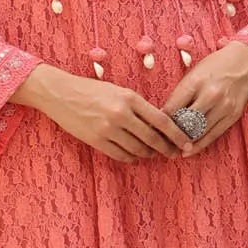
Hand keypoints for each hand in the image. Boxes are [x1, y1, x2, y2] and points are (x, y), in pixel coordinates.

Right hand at [12, 64, 191, 162]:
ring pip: (138, 149)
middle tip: (174, 154)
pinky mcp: (96, 140)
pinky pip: (121, 155)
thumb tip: (160, 126)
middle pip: (153, 138)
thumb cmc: (92, 90)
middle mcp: (120, 114)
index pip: (161, 120)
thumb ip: (138, 106)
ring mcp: (108, 129)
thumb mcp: (119, 91)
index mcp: (129, 98)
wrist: (61, 93)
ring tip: (153, 153)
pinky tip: (135, 155)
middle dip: (167, 149)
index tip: (186, 142)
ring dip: (148, 154)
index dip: (177, 134)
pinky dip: (132, 157)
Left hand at [161, 41, 247, 155]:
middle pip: (184, 123)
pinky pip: (213, 135)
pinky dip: (199, 145)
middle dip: (170, 135)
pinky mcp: (233, 116)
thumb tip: (163, 115)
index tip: (151, 129)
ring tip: (171, 150)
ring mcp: (224, 107)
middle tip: (158, 144)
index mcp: (196, 81)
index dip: (159, 122)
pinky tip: (188, 151)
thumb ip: (180, 94)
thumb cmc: (215, 65)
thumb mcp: (193, 73)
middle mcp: (211, 95)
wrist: (246, 61)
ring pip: (198, 132)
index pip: (172, 108)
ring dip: (183, 143)